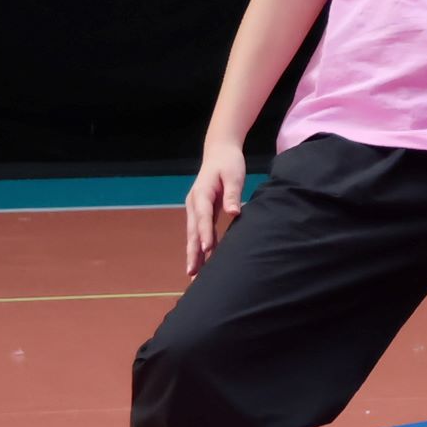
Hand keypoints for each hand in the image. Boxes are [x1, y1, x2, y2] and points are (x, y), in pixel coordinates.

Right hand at [183, 137, 249, 273]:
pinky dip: (200, 245)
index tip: (208, 250)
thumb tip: (234, 213)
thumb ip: (233, 194)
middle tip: (193, 272)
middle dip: (193, 252)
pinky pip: (199, 231)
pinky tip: (203, 260)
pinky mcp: (200, 211)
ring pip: (193, 234)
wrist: (219, 152)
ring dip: (194, 253)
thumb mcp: (234, 175)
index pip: (203, 216)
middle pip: (193, 231)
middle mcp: (194, 203)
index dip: (205, 233)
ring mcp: (195, 208)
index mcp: (201, 193)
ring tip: (194, 274)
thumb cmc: (229, 163)